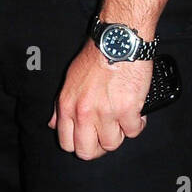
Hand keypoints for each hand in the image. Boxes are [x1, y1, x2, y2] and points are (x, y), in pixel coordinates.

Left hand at [49, 42, 150, 159]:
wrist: (118, 40)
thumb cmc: (96, 56)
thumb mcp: (70, 80)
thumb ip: (62, 106)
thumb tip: (54, 125)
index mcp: (67, 104)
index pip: (67, 143)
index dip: (80, 144)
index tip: (89, 139)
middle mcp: (83, 111)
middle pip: (87, 152)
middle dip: (99, 146)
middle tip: (107, 133)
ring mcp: (105, 112)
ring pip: (113, 144)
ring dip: (120, 132)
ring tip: (122, 116)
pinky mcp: (127, 109)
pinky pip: (133, 131)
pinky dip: (137, 122)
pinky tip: (135, 109)